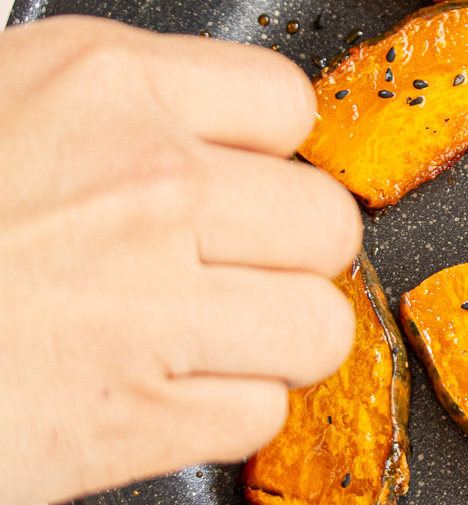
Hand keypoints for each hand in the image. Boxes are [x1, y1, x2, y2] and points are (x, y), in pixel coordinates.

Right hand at [0, 16, 361, 504]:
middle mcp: (149, 184)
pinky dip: (220, 415)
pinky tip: (158, 394)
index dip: (268, 151)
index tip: (245, 177)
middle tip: (225, 268)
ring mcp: (154, 305)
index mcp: (104, 85)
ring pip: (319, 325)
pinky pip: (261, 414)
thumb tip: (205, 132)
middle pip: (326, 220)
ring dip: (272, 341)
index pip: (287, 104)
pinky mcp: (141, 419)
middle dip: (284, 251)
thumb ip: (108, 107)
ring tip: (205, 337)